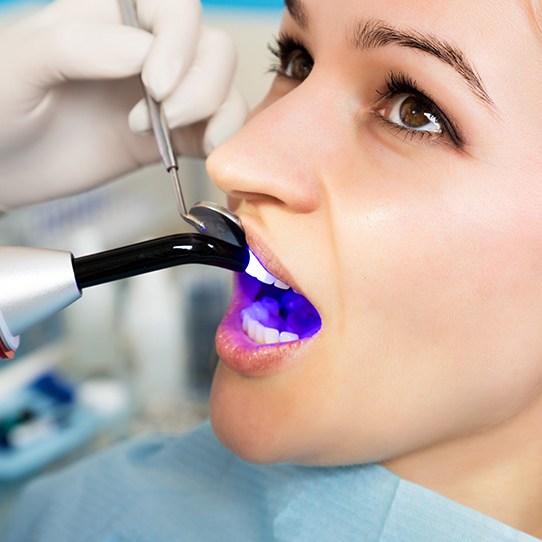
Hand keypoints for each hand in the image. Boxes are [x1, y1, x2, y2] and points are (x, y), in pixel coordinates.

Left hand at [0, 0, 246, 208]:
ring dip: (215, 111)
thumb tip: (143, 52)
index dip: (178, 42)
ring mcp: (164, 97)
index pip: (174, 6)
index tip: (156, 86)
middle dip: (201, 84)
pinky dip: (225, 138)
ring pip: (224, 86)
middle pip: (212, 47)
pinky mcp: (173, 137)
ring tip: (170, 133)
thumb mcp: (21, 65)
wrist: (4, 169)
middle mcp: (146, 52)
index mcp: (110, 16)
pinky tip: (205, 151)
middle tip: (165, 115)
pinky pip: (218, 129)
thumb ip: (78, 46)